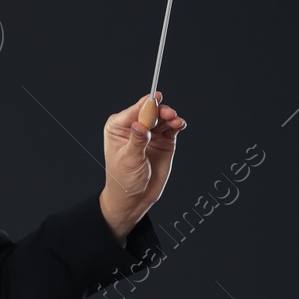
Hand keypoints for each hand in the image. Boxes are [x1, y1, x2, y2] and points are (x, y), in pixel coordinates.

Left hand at [99, 92, 185, 243]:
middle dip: (159, 110)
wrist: (135, 198)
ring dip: (170, 117)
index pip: (133, 111)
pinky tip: (179, 124)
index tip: (155, 100)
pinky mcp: (163, 141)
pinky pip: (171, 128)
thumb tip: (139, 123)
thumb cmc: (124, 179)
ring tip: (175, 121)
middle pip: (150, 111)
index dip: (144, 105)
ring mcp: (150, 133)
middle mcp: (135, 127)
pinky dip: (176, 125)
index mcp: (118, 128)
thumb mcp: (129, 159)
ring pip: (162, 118)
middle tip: (168, 114)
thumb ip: (137, 140)